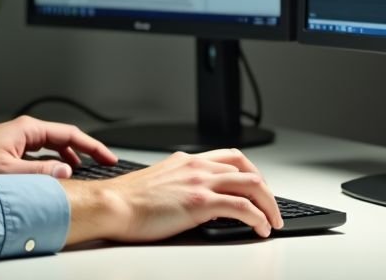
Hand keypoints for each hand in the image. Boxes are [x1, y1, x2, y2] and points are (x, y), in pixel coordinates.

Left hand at [0, 115, 116, 177]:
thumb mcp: (7, 172)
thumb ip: (40, 172)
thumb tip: (66, 171)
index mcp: (27, 129)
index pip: (70, 133)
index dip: (93, 146)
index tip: (109, 157)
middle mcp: (23, 131)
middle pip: (64, 137)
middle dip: (85, 150)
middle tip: (103, 163)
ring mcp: (16, 139)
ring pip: (52, 145)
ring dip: (68, 156)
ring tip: (84, 170)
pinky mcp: (9, 150)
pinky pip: (40, 153)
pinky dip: (53, 161)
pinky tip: (55, 172)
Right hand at [60, 148, 281, 244]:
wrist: (112, 204)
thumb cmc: (127, 200)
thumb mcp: (159, 183)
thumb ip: (180, 184)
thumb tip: (194, 201)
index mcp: (186, 160)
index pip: (230, 158)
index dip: (250, 173)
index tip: (257, 188)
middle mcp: (197, 166)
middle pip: (246, 170)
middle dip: (265, 189)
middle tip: (271, 207)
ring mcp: (200, 182)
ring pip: (251, 185)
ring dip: (269, 204)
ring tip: (273, 220)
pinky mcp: (200, 202)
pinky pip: (242, 207)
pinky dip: (258, 217)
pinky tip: (261, 228)